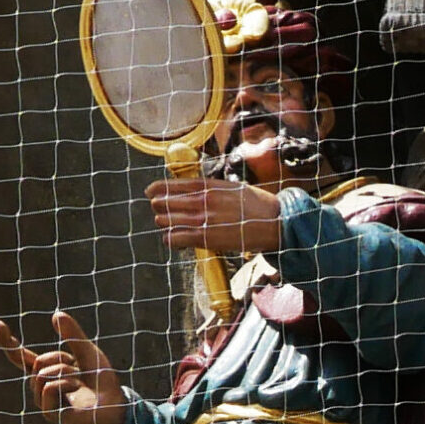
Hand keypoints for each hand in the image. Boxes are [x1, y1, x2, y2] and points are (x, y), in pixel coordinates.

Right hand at [0, 309, 127, 423]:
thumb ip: (73, 335)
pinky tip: (77, 388)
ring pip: (41, 375)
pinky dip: (65, 383)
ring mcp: (44, 401)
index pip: (21, 357)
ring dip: (64, 372)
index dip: (8, 342)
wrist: (116, 404)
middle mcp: (42, 386)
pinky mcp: (49, 413)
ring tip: (80, 381)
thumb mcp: (87, 351)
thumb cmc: (103, 381)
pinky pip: (48, 388)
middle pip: (37, 363)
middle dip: (59, 359)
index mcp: (48, 371)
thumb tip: (56, 314)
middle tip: (77, 368)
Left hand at [149, 177, 285, 256]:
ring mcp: (204, 220)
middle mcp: (203, 201)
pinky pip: (177, 238)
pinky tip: (171, 238)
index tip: (150, 191)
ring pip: (168, 219)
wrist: (274, 222)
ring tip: (164, 222)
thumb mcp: (232, 188)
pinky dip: (171, 238)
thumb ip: (211, 188)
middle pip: (166, 201)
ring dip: (164, 221)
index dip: (158, 188)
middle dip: (160, 205)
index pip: (173, 185)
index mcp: (209, 186)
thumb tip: (195, 190)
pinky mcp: (207, 238)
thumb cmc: (256, 205)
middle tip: (158, 208)